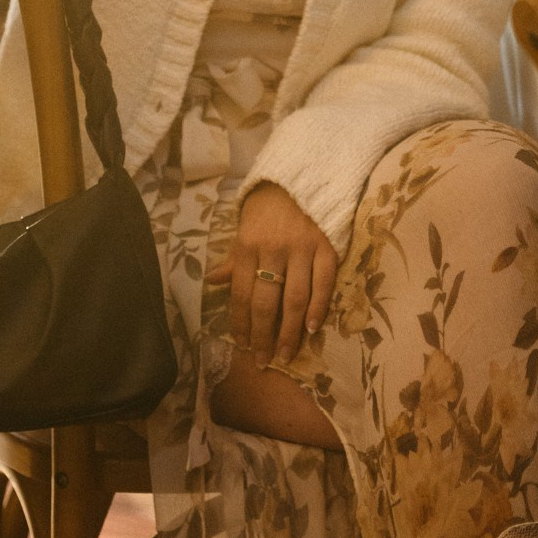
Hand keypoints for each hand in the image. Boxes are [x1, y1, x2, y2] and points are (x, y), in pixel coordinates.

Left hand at [210, 183, 338, 368]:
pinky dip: (319, 308)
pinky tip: (313, 328)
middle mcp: (273, 250)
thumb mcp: (244, 231)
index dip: (242, 324)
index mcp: (247, 247)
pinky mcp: (326, 246)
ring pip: (295, 298)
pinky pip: (324, 283)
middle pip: (267, 302)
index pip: (242, 294)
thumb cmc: (266, 209)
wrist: (297, 176)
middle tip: (263, 361)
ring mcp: (302, 249)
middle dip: (263, 336)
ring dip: (291, 331)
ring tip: (286, 354)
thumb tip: (211, 282)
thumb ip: (233, 261)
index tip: (242, 346)